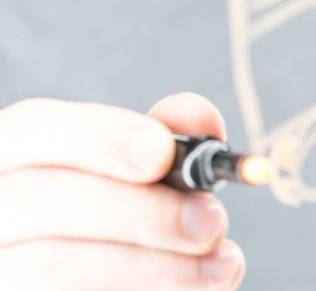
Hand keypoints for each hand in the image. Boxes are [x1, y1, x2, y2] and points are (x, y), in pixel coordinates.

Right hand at [0, 93, 244, 289]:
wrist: (115, 281)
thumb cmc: (127, 224)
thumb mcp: (147, 174)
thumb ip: (170, 138)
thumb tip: (198, 116)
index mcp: (13, 159)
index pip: (34, 130)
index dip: (101, 137)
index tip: (163, 152)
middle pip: (43, 199)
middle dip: (141, 210)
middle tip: (212, 222)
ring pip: (53, 264)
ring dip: (153, 264)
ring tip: (222, 265)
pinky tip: (194, 288)